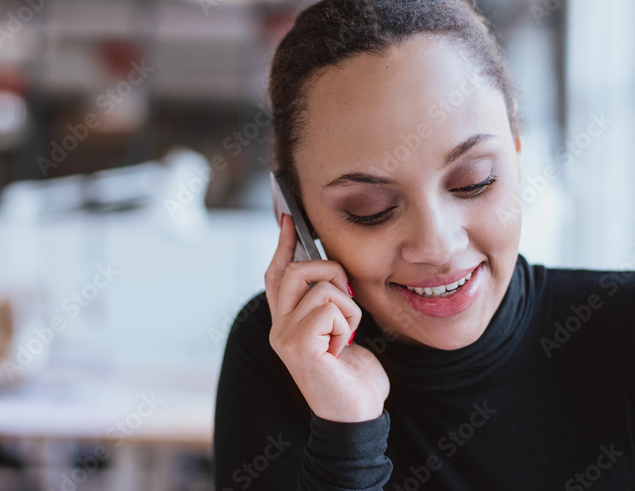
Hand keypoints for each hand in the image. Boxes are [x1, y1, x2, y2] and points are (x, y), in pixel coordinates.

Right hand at [265, 214, 389, 422]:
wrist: (358, 414)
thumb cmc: (353, 375)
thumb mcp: (340, 330)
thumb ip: (327, 304)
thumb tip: (330, 269)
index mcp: (286, 323)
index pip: (276, 275)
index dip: (283, 246)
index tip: (289, 220)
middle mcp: (279, 329)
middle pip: (294, 271)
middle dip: (329, 271)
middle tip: (347, 296)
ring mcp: (285, 338)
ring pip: (321, 288)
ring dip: (348, 307)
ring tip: (348, 334)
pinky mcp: (299, 347)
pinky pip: (330, 308)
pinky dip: (348, 323)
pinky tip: (345, 347)